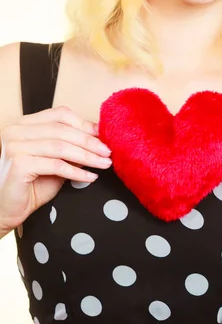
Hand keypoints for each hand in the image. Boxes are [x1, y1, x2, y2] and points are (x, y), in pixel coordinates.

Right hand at [0, 106, 111, 234]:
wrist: (8, 208)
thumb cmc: (32, 184)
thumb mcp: (57, 161)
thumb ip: (73, 148)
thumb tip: (100, 140)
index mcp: (25, 124)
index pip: (60, 114)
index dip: (85, 124)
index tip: (104, 135)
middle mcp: (16, 130)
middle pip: (63, 130)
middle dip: (90, 142)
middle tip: (109, 152)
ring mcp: (15, 145)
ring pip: (61, 147)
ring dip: (88, 156)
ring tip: (104, 164)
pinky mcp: (18, 163)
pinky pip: (56, 165)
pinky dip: (77, 172)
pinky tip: (90, 177)